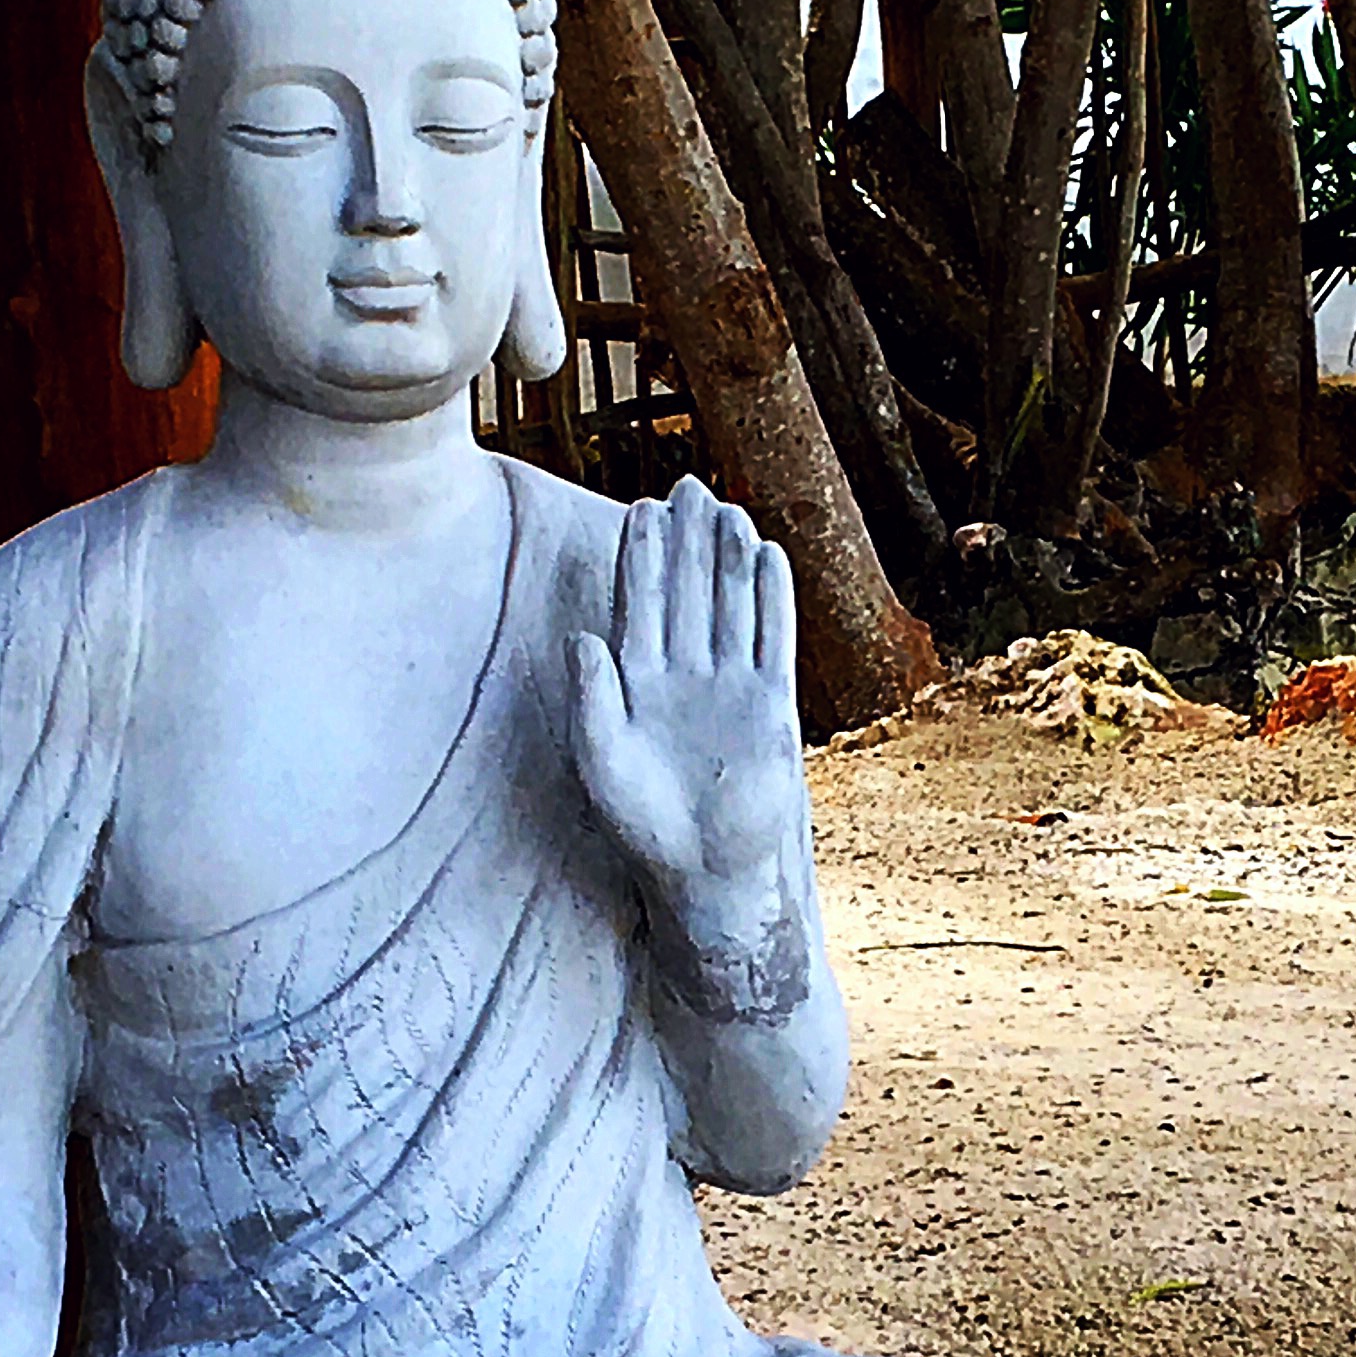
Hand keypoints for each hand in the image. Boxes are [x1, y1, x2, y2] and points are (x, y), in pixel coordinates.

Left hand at [570, 476, 811, 999]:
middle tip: (686, 484)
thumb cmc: (644, 825)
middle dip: (686, 539)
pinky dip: (771, 598)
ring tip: (727, 507)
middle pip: (687, 590)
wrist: (706, 872)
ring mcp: (730, 687)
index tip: (639, 508)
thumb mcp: (600, 759)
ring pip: (730, 604)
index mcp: (636, 683)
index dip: (641, 556)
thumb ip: (591, 698)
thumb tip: (582, 636)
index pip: (639, 604)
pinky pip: (773, 639)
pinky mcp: (770, 705)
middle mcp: (684, 675)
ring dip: (728, 557)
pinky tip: (769, 557)